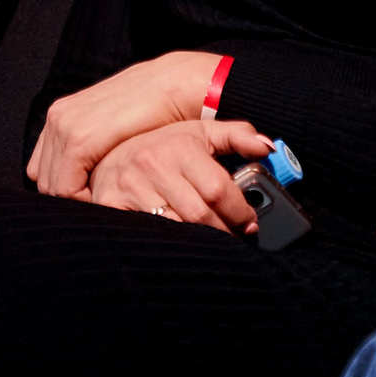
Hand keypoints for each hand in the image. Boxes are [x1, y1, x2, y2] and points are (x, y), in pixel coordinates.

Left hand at [27, 51, 226, 198]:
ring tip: (107, 202)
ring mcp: (65, 126)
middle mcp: (56, 118)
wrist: (174, 86)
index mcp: (61, 115)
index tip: (93, 195)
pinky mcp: (79, 139)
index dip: (64, 188)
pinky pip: (66, 187)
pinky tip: (107, 199)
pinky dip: (82, 201)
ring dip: (77, 201)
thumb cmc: (151, 111)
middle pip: (45, 180)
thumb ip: (92, 146)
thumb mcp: (112, 127)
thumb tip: (83, 179)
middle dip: (69, 198)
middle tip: (101, 204)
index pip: (42, 169)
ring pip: (53, 187)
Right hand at [87, 119, 272, 232]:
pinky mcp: (110, 203)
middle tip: (234, 240)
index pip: (218, 190)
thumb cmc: (163, 145)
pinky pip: (147, 234)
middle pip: (199, 215)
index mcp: (180, 146)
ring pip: (175, 229)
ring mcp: (130, 186)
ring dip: (198, 242)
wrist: (109, 150)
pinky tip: (178, 244)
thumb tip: (266, 147)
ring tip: (210, 244)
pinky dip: (166, 244)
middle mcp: (153, 164)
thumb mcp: (201, 132)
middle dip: (223, 232)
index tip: (250, 224)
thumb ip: (238, 136)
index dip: (240, 212)